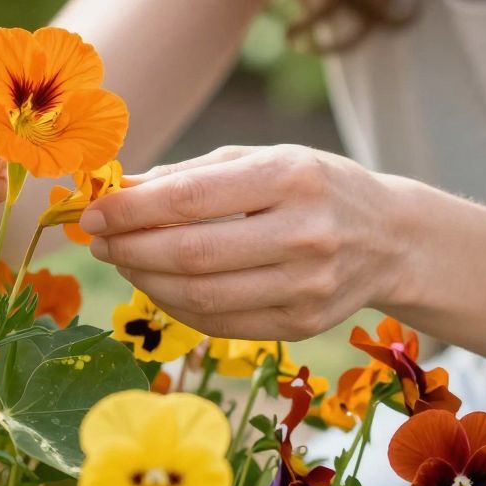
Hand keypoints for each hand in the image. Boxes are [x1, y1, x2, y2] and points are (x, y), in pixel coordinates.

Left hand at [80, 144, 403, 340]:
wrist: (392, 238)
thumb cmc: (314, 187)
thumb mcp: (264, 160)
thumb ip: (192, 174)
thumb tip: (117, 190)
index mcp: (292, 178)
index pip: (190, 198)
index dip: (130, 210)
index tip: (93, 213)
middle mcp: (306, 234)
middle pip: (191, 253)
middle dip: (130, 249)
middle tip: (99, 243)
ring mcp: (307, 286)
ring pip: (200, 296)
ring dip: (146, 282)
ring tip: (124, 262)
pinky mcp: (303, 325)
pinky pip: (219, 323)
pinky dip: (177, 307)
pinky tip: (159, 286)